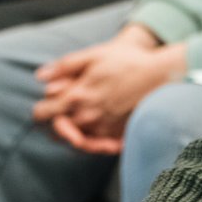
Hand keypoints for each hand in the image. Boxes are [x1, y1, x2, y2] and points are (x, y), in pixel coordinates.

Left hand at [32, 26, 187, 153]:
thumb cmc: (128, 61)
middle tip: (64, 113)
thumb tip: (40, 77)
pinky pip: (96, 147)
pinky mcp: (116, 136)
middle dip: (57, 124)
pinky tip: (97, 133)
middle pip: (56, 132)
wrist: (161, 74)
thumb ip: (65, 66)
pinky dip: (93, 142)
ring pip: (75, 142)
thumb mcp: (95, 55)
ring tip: (81, 122)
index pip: (42, 114)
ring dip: (74, 134)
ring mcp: (102, 129)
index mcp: (76, 97)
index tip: (48, 104)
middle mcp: (86, 117)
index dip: (41, 109)